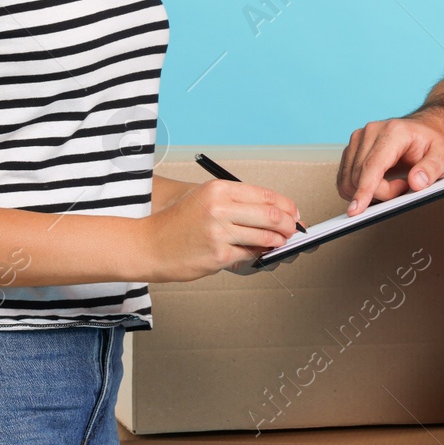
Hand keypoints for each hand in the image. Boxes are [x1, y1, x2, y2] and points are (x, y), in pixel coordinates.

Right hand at [138, 179, 300, 281]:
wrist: (149, 245)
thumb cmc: (177, 223)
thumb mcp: (205, 200)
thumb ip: (237, 203)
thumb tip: (274, 212)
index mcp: (218, 189)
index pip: (265, 194)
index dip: (286, 205)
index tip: (294, 212)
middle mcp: (219, 207)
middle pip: (271, 215)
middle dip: (289, 224)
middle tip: (293, 229)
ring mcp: (219, 233)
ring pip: (265, 236)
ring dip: (278, 241)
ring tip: (280, 242)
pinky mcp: (218, 255)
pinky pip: (249, 254)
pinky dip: (259, 253)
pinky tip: (259, 251)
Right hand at [337, 111, 443, 214]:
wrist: (424, 130)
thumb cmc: (432, 142)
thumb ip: (432, 169)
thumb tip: (416, 182)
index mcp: (392, 131)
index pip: (372, 166)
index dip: (364, 190)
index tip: (357, 210)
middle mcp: (370, 132)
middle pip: (360, 176)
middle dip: (381, 193)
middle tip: (404, 188)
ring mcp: (358, 139)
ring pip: (349, 180)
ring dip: (369, 192)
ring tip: (394, 184)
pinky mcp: (351, 148)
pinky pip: (346, 178)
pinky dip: (360, 189)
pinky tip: (379, 184)